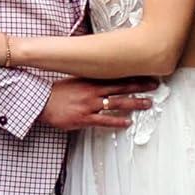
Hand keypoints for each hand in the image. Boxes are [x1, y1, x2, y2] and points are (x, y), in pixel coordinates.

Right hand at [39, 77, 158, 131]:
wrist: (40, 102)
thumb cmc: (55, 93)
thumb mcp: (74, 81)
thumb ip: (89, 81)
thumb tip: (101, 81)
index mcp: (90, 80)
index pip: (115, 75)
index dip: (131, 74)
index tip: (144, 71)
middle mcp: (92, 91)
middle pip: (121, 86)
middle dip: (140, 85)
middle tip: (154, 85)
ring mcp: (89, 104)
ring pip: (117, 102)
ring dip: (134, 103)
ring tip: (147, 103)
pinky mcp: (84, 118)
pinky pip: (104, 120)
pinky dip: (117, 121)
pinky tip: (128, 122)